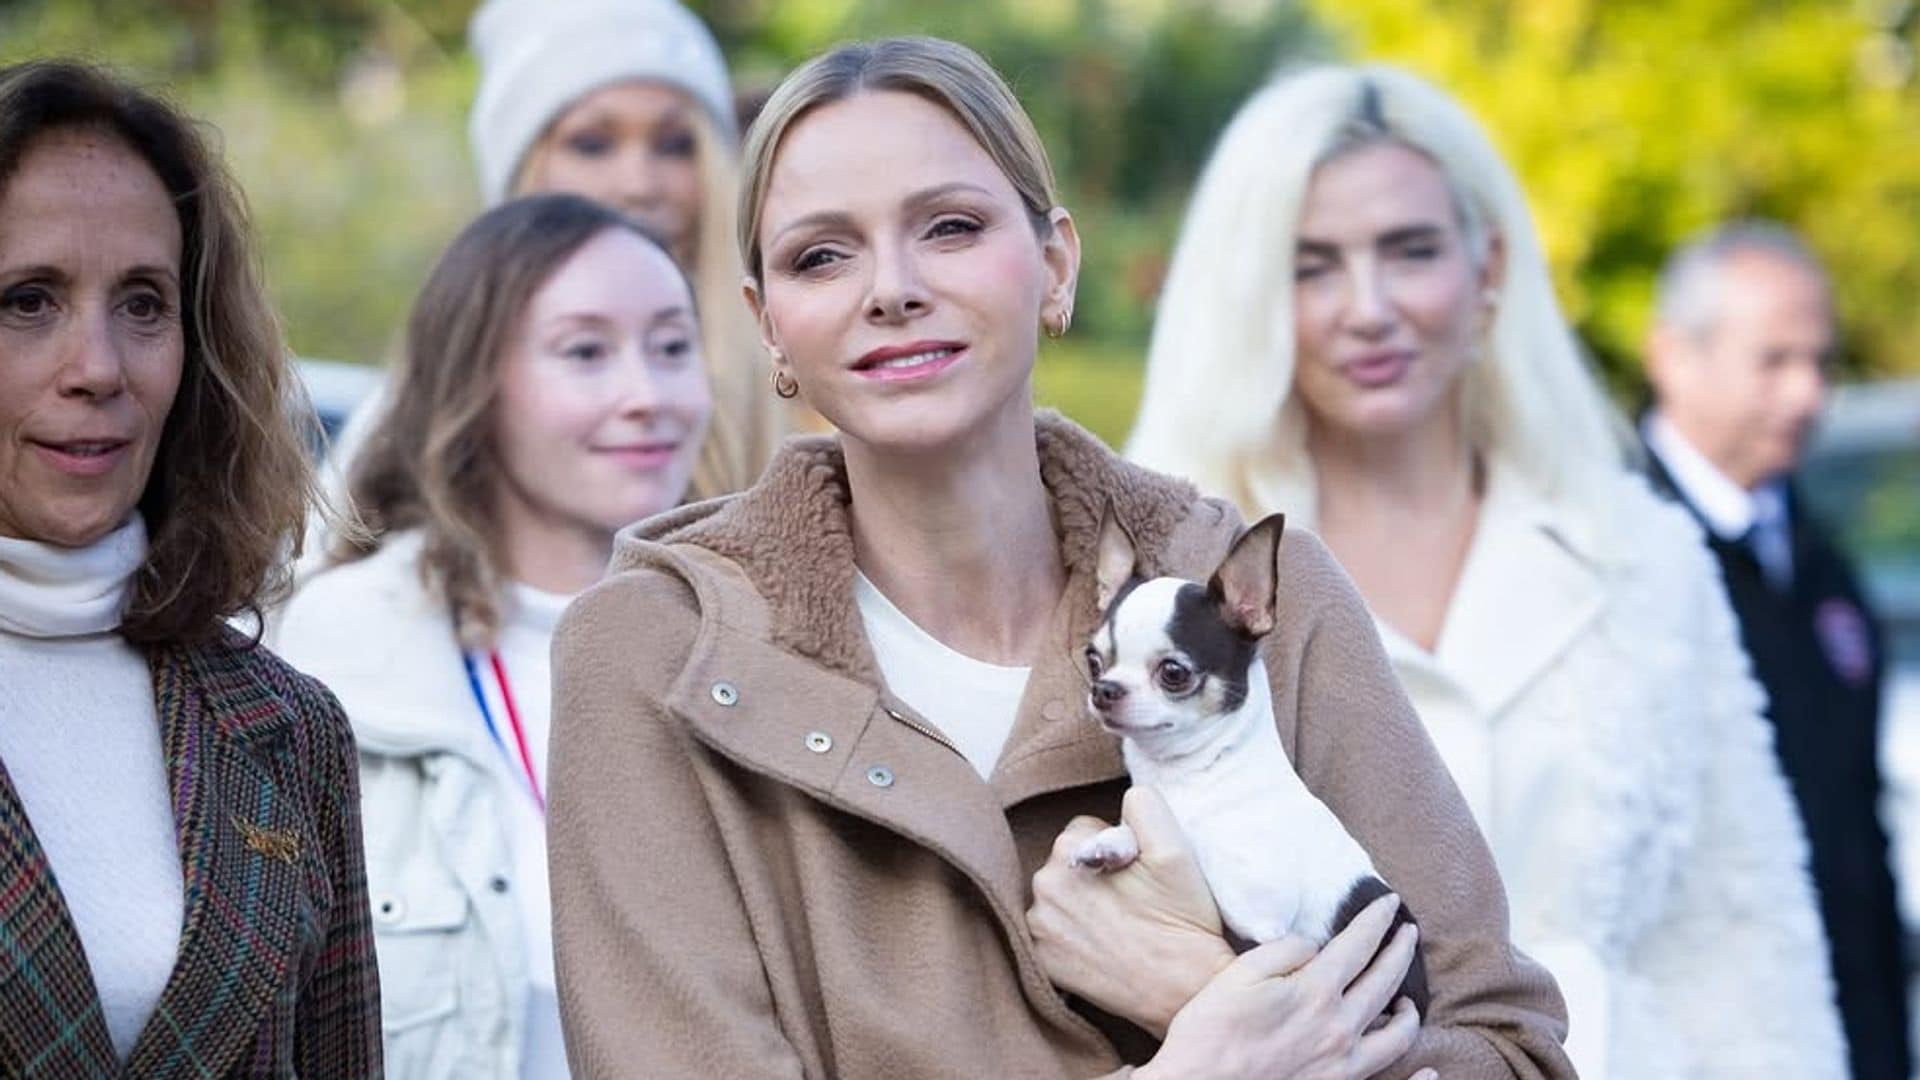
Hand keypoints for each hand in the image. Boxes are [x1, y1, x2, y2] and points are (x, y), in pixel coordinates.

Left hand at [1027, 787, 1233, 1036]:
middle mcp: (1042, 887)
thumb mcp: (1174, 847)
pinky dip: (1075, 934)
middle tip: (1134, 901)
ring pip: (1062, 895)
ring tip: (1122, 925)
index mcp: (1068, 851)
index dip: (1119, 846)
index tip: (1139, 873)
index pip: (1087, 828)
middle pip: (1070, 860)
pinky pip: (1055, 931)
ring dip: (1085, 902)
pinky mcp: (1042, 961)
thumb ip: (1142, 804)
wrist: (1184, 990)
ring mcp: (1038, 928)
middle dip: (1098, 873)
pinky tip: (1105, 946)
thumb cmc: (1181, 919)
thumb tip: (1120, 803)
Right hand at [1139, 893, 1425, 1079]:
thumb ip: (1283, 951)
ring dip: (1409, 1007)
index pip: (1358, 945)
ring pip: (1398, 1034)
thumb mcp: (1238, 975)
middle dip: (1401, 949)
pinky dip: (1418, 1078)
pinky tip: (1429, 1071)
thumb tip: (1313, 947)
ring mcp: (1343, 1064)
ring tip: (1407, 995)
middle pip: (1385, 980)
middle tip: (1408, 930)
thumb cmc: (1209, 1033)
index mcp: (1315, 992)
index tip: (1389, 901)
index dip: (1376, 919)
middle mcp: (1339, 1027)